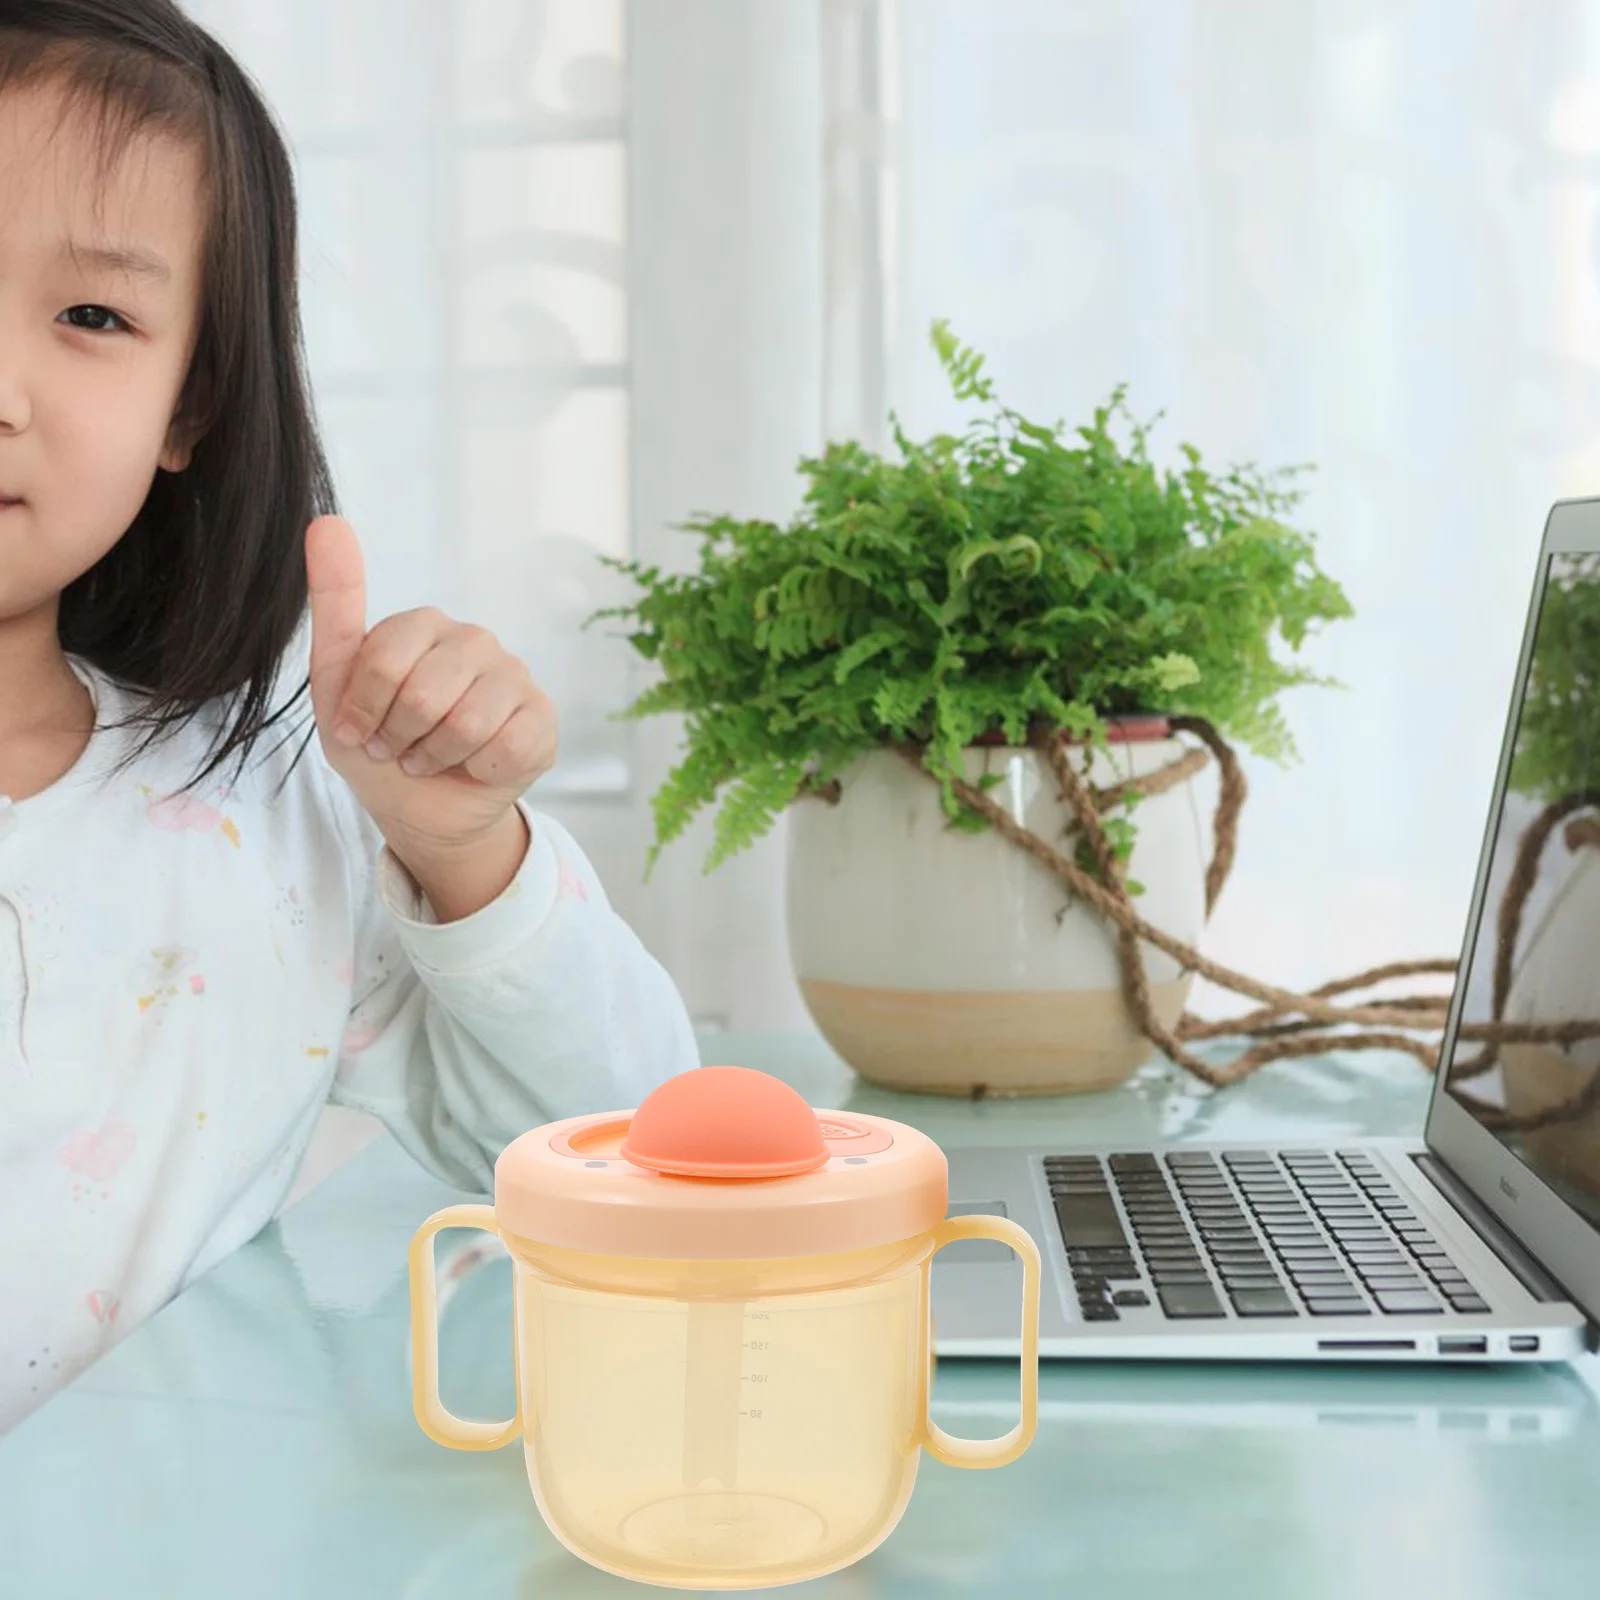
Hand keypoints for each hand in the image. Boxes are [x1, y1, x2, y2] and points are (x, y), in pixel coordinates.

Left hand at [305, 515, 557, 868]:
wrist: (422, 811)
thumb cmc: (378, 746)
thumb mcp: (335, 684)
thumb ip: (334, 605)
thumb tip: (327, 521)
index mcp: (423, 625)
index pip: (384, 660)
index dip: (363, 712)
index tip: (359, 732)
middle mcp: (474, 640)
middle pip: (425, 694)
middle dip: (400, 738)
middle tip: (399, 749)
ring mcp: (514, 676)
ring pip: (467, 723)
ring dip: (436, 758)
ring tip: (431, 759)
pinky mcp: (542, 717)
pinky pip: (506, 745)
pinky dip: (478, 770)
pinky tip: (475, 766)